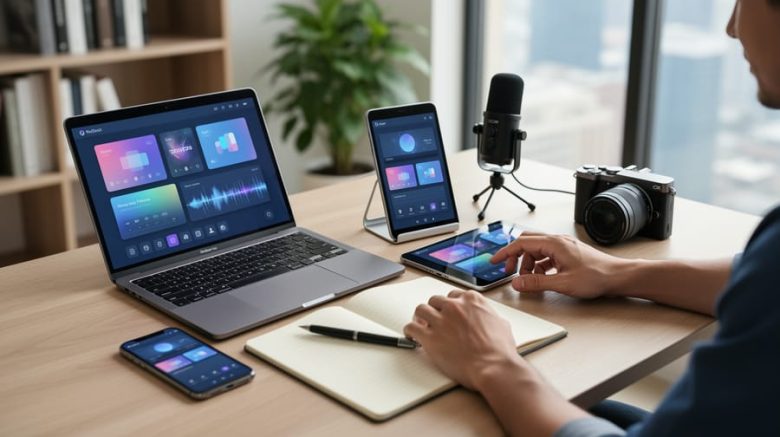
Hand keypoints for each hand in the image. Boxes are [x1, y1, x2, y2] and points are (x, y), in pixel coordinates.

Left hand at [403, 290, 524, 390]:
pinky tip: (412, 336)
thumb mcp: (501, 324)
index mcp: (472, 300)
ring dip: (420, 318)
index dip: (449, 305)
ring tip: (420, 326)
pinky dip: (410, 331)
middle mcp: (454, 307)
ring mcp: (441, 321)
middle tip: (433, 319)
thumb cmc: (500, 350)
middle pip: (435, 301)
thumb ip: (489, 316)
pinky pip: (412, 328)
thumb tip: (487, 318)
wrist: (493, 367)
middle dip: (434, 310)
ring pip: (421, 310)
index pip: (454, 295)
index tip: (447, 311)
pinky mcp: (430, 338)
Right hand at [490, 233, 625, 298]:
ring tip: (531, 280)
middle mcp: (557, 241)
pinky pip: (547, 255)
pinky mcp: (568, 253)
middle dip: (516, 258)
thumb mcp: (562, 283)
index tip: (495, 261)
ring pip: (537, 250)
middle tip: (509, 272)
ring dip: (529, 264)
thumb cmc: (596, 276)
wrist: (618, 276)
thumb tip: (517, 282)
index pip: (521, 243)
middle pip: (527, 243)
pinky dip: (540, 266)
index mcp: (554, 244)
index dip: (505, 253)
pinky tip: (544, 277)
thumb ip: (536, 282)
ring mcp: (563, 246)